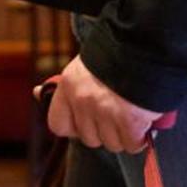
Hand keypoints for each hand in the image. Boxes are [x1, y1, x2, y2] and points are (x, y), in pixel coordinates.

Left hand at [45, 55, 170, 153]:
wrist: (149, 43)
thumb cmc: (119, 55)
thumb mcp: (84, 67)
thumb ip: (67, 86)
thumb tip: (36, 93)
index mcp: (69, 86)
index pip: (58, 125)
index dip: (75, 128)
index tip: (87, 122)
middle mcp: (83, 100)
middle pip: (89, 139)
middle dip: (105, 131)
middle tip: (118, 114)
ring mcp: (105, 111)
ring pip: (112, 144)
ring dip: (124, 135)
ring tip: (133, 114)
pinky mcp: (129, 119)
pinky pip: (132, 143)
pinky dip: (140, 137)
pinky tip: (144, 121)